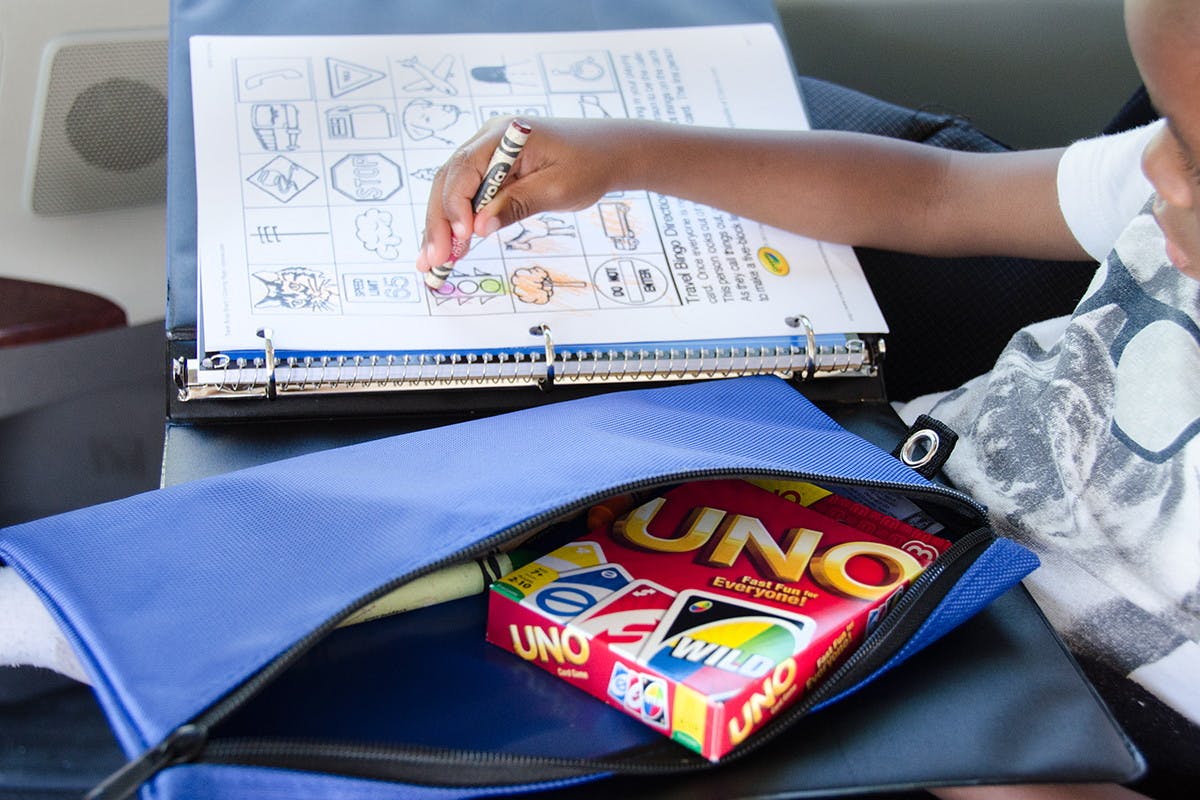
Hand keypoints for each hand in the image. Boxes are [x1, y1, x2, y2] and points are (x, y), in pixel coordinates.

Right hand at [416, 117, 637, 271]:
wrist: (609, 152)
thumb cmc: (588, 165)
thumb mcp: (556, 189)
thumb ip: (516, 205)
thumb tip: (479, 228)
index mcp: (504, 136)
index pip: (464, 169)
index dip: (456, 205)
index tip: (461, 236)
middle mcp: (488, 140)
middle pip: (449, 181)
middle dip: (438, 221)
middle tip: (433, 259)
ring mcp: (488, 154)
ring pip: (451, 190)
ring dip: (441, 225)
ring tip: (433, 261)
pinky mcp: (493, 169)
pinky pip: (467, 195)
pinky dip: (457, 221)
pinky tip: (449, 246)